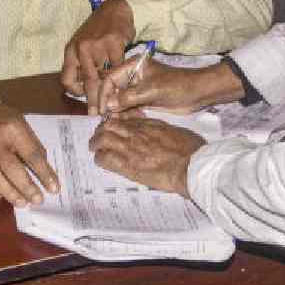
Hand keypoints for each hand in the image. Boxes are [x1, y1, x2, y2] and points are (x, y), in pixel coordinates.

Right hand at [0, 95, 58, 206]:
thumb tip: (44, 172)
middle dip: (27, 187)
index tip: (53, 189)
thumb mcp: (22, 124)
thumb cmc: (3, 119)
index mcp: (13, 129)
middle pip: (12, 169)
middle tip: (38, 200)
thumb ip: (32, 145)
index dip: (44, 174)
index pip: (32, 155)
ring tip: (22, 203)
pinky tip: (1, 195)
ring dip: (9, 193)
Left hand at [60, 0, 135, 101]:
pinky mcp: (114, 43)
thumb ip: (82, 64)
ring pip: (105, 75)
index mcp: (71, 50)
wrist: (116, 9)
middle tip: (97, 112)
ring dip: (111, 86)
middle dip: (93, 100)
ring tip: (116, 93)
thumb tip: (84, 90)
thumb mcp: (83, 45)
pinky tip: (125, 74)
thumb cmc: (99, 30)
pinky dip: (122, 72)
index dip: (76, 92)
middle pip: (87, 81)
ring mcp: (98, 45)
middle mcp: (81, 48)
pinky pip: (118, 66)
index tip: (84, 97)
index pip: (67, 79)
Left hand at [88, 117, 205, 196]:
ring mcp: (130, 148)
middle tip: (100, 135)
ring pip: (103, 139)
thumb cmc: (190, 149)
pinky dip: (100, 157)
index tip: (114, 124)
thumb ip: (164, 129)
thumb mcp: (177, 131)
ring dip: (96, 142)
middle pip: (110, 125)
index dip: (116, 120)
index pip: (125, 117)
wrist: (191, 166)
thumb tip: (162, 132)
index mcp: (149, 124)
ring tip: (94, 146)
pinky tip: (99, 159)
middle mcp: (136, 133)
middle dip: (102, 129)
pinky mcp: (128, 165)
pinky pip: (105, 158)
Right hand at [90, 58, 207, 116]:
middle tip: (104, 120)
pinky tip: (124, 123)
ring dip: (116, 111)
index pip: (110, 78)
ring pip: (119, 100)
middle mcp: (132, 76)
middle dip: (108, 104)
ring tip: (114, 123)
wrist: (198, 93)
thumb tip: (107, 105)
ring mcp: (138, 88)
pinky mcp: (144, 100)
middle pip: (113, 90)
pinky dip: (125, 115)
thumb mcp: (152, 90)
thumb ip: (128, 97)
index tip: (100, 110)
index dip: (103, 94)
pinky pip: (129, 107)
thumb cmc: (177, 86)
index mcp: (133, 65)